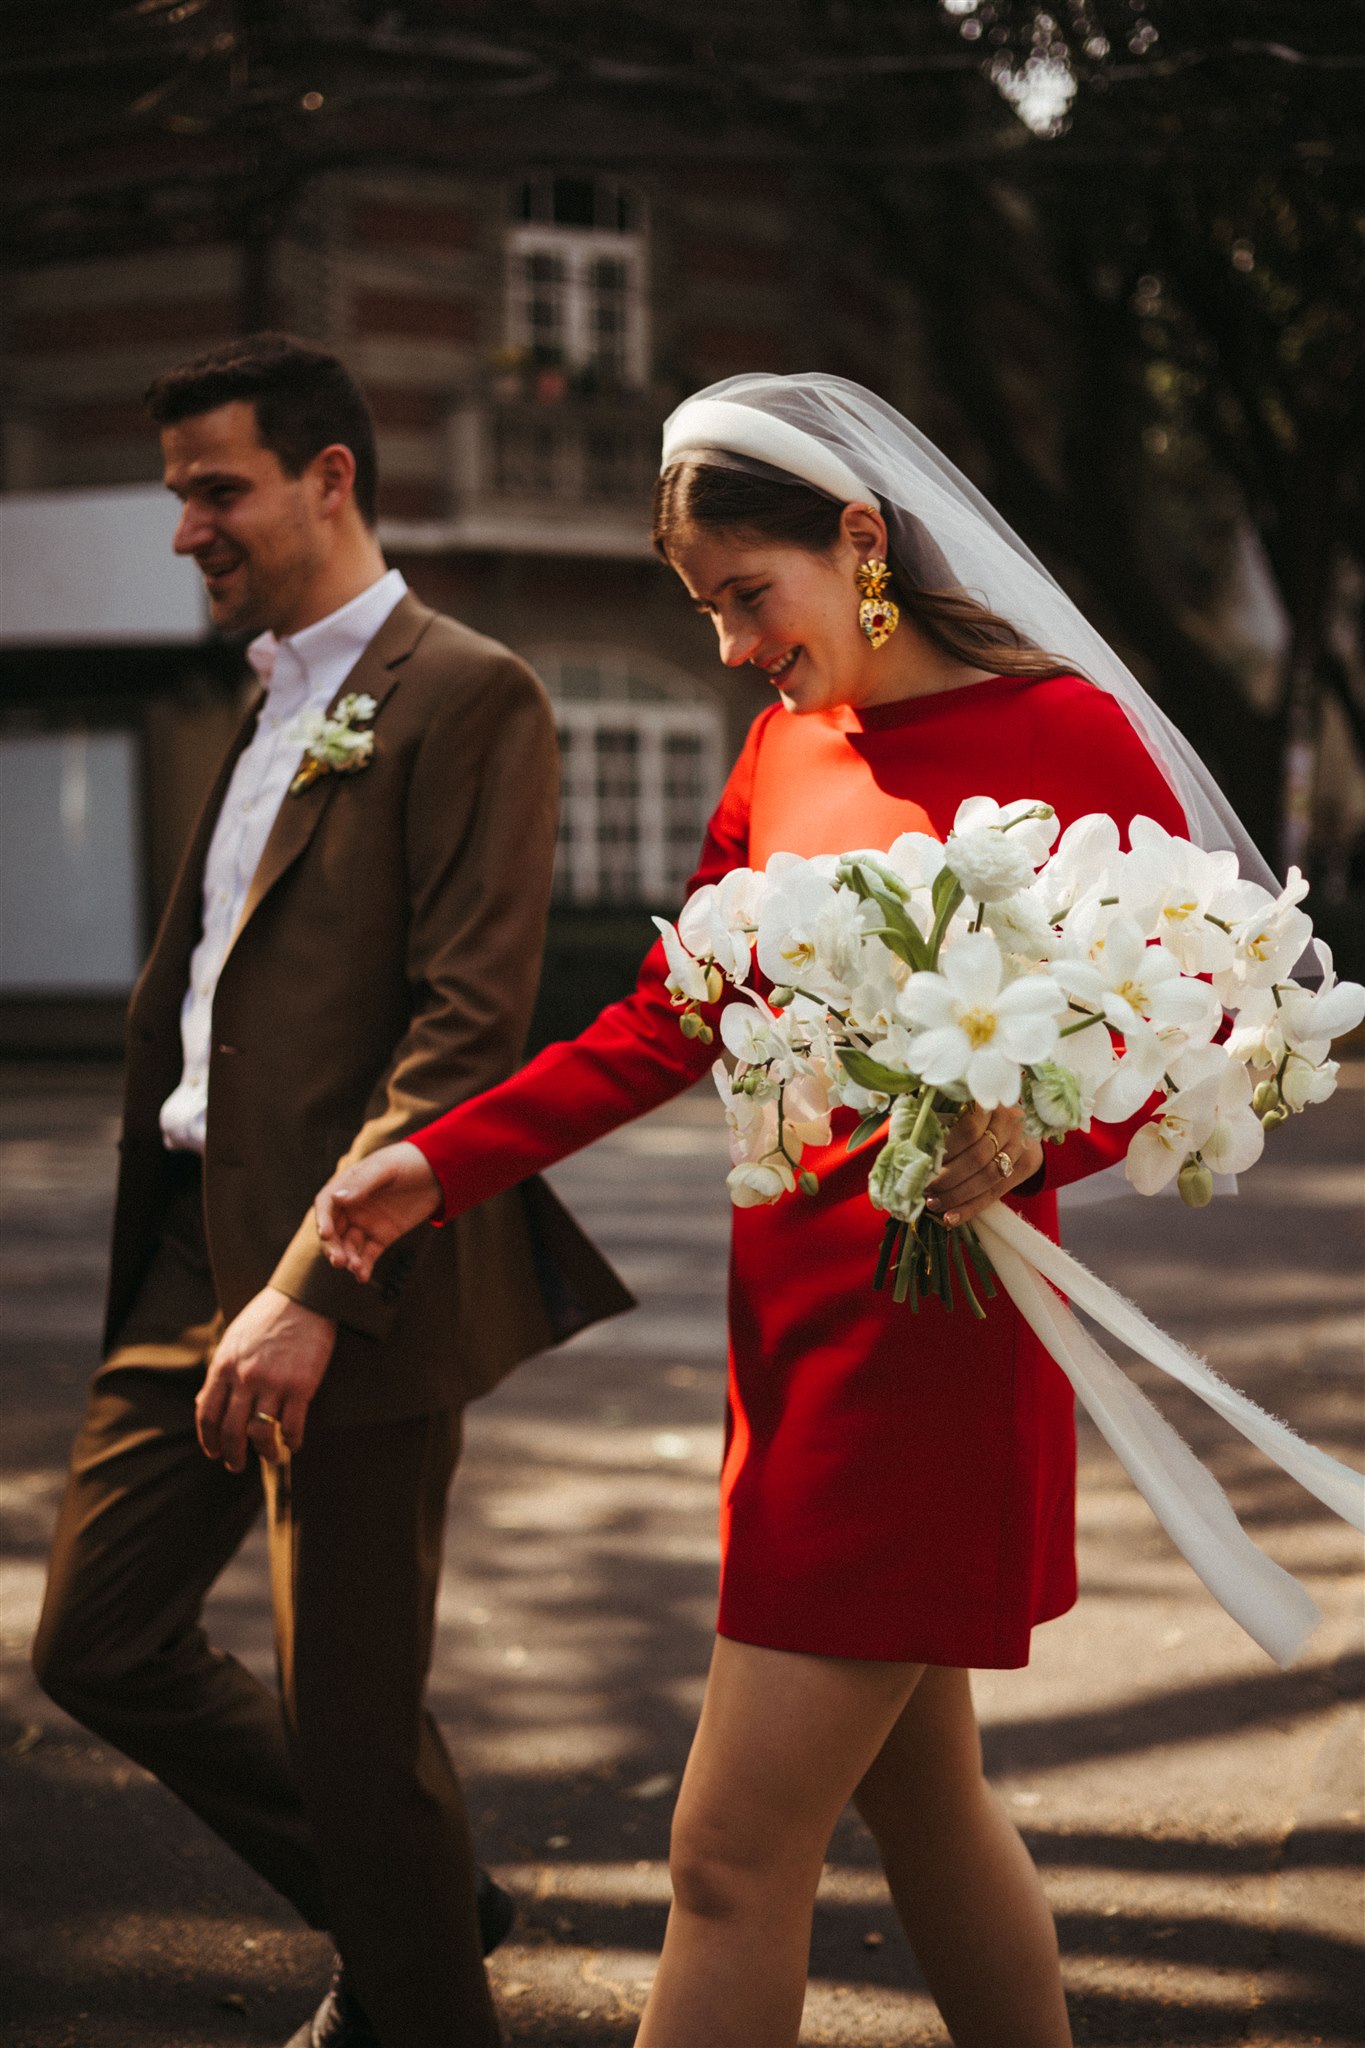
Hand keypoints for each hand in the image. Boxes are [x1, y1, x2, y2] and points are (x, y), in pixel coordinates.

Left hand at [196, 1287, 336, 1470]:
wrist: (303, 1297)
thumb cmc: (266, 1317)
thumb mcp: (233, 1341)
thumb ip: (220, 1373)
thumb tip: (205, 1404)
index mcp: (224, 1366)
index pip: (207, 1414)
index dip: (208, 1440)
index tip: (214, 1452)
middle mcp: (245, 1378)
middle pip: (231, 1430)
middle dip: (232, 1455)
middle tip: (236, 1465)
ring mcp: (273, 1383)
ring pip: (262, 1433)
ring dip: (265, 1453)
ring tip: (270, 1458)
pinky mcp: (301, 1386)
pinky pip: (293, 1425)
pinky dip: (293, 1440)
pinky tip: (294, 1444)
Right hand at [314, 1141, 441, 1285]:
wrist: (439, 1172)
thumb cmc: (408, 1162)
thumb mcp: (386, 1169)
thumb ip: (363, 1183)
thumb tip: (338, 1199)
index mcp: (348, 1186)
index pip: (327, 1205)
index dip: (323, 1220)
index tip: (326, 1234)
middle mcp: (353, 1207)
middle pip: (334, 1230)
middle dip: (333, 1247)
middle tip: (339, 1261)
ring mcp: (367, 1223)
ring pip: (350, 1245)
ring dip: (349, 1258)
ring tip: (355, 1268)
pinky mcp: (382, 1236)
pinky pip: (368, 1254)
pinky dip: (364, 1266)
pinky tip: (362, 1277)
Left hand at [924, 1103, 1042, 1229]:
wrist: (1016, 1124)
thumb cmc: (973, 1116)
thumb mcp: (955, 1109)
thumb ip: (935, 1120)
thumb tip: (906, 1141)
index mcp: (987, 1103)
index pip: (968, 1130)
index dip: (946, 1151)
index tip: (923, 1164)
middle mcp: (1008, 1122)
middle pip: (978, 1157)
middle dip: (948, 1177)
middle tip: (924, 1188)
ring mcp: (1019, 1145)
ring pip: (987, 1177)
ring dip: (956, 1195)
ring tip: (933, 1203)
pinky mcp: (1024, 1166)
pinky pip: (995, 1193)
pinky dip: (970, 1208)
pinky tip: (951, 1218)